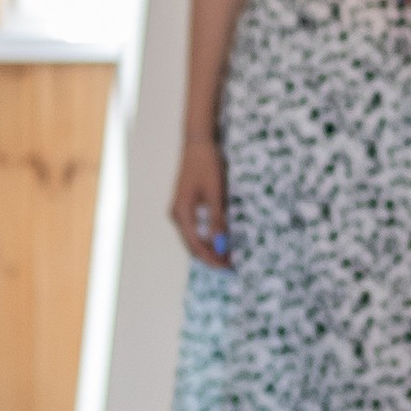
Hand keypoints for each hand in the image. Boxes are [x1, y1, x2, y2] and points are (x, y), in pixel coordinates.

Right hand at [170, 135, 230, 269]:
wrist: (198, 144)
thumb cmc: (207, 165)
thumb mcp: (215, 193)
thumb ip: (217, 219)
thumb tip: (221, 244)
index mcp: (182, 213)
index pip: (196, 245)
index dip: (212, 259)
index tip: (228, 267)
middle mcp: (178, 215)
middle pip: (193, 245)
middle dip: (211, 257)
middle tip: (231, 266)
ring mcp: (181, 211)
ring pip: (194, 238)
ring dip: (210, 249)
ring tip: (228, 257)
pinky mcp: (188, 206)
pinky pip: (196, 229)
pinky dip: (208, 238)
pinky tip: (222, 241)